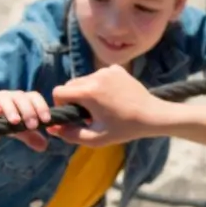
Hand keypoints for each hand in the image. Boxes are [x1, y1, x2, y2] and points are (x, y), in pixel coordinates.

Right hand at [0, 91, 51, 150]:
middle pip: (22, 98)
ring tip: (16, 122)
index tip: (47, 120)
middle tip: (33, 126)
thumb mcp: (17, 129)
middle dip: (29, 111)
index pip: (35, 97)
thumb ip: (30, 136)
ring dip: (13, 109)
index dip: (42, 107)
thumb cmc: (3, 119)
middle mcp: (12, 96)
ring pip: (7, 99)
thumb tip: (44, 146)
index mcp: (23, 100)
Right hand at [48, 65, 165, 146]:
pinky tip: (113, 97)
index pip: (59, 92)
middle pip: (70, 84)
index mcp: (88, 92)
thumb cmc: (124, 129)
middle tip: (88, 113)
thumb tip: (53, 128)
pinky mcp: (116, 68)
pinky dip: (100, 85)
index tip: (73, 114)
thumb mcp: (96, 138)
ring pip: (84, 79)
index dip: (61, 104)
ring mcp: (107, 70)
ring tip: (102, 106)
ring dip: (87, 91)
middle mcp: (95, 76)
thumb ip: (71, 134)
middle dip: (74, 98)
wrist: (152, 115)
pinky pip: (99, 75)